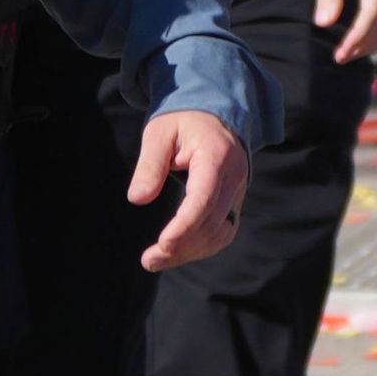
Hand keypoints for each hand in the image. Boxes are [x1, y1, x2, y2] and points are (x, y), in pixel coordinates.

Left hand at [129, 107, 252, 273]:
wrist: (213, 115)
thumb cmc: (181, 122)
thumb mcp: (158, 133)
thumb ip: (149, 165)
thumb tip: (137, 199)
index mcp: (216, 155)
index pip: (204, 198)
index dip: (185, 225)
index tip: (163, 244)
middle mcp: (234, 176)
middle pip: (212, 221)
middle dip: (181, 245)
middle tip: (148, 260)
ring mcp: (239, 191)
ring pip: (221, 233)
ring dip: (191, 251)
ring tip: (156, 260)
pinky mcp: (235, 201)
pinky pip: (224, 232)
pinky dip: (202, 246)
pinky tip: (178, 252)